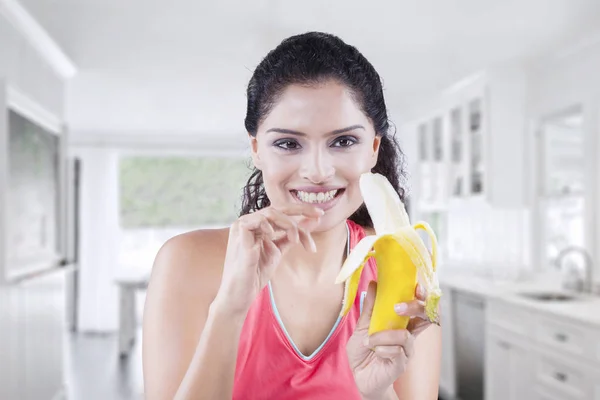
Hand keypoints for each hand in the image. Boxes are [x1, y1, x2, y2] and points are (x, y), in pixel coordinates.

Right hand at [212, 204, 323, 315]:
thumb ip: (292, 236)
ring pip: (271, 213)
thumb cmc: (256, 273)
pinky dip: (269, 225)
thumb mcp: (279, 251)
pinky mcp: (239, 233)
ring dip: (289, 224)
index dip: (302, 210)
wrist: (241, 293)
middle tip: (318, 216)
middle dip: (301, 210)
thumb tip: (313, 221)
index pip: (282, 211)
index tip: (320, 214)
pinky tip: (274, 236)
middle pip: (278, 208)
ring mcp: (242, 226)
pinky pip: (258, 220)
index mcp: (258, 224)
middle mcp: (249, 221)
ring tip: (296, 241)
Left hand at [346, 282, 434, 398]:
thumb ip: (370, 307)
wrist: (359, 377)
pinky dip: (383, 348)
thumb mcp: (363, 326)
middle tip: (398, 307)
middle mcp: (408, 334)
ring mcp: (407, 349)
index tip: (416, 286)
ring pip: (406, 335)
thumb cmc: (363, 352)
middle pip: (426, 316)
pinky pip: (397, 351)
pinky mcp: (402, 363)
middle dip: (415, 307)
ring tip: (369, 340)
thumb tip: (373, 283)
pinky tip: (374, 350)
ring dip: (384, 335)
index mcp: (401, 323)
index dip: (423, 295)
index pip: (420, 306)